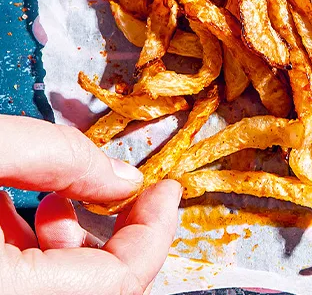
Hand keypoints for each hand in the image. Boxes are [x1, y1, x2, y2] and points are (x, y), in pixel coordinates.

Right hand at [0, 115, 179, 293]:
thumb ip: (59, 159)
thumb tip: (121, 177)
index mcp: (10, 289)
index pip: (118, 281)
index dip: (154, 230)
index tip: (166, 191)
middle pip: (95, 286)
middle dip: (114, 234)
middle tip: (121, 193)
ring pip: (55, 286)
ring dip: (66, 239)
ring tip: (51, 196)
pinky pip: (19, 281)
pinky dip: (28, 245)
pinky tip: (10, 206)